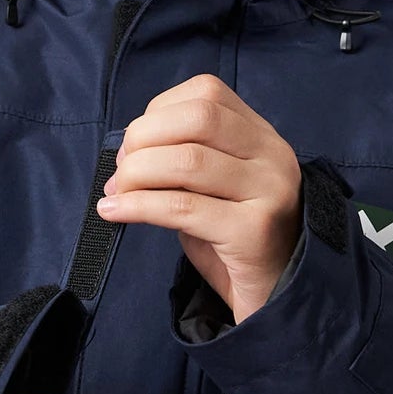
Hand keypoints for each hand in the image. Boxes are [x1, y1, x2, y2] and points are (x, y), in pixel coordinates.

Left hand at [94, 75, 301, 322]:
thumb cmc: (235, 244)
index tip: (135, 146)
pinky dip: (138, 206)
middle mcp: (273, 156)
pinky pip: (182, 207)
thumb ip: (178, 164)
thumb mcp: (213, 191)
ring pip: (188, 161)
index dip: (158, 111)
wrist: (276, 300)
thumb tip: (121, 159)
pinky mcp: (254, 231)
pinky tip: (115, 212)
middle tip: (122, 172)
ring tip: (117, 194)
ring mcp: (269, 191)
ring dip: (137, 174)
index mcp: (263, 137)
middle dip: (145, 138)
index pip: (207, 93)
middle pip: (199, 117)